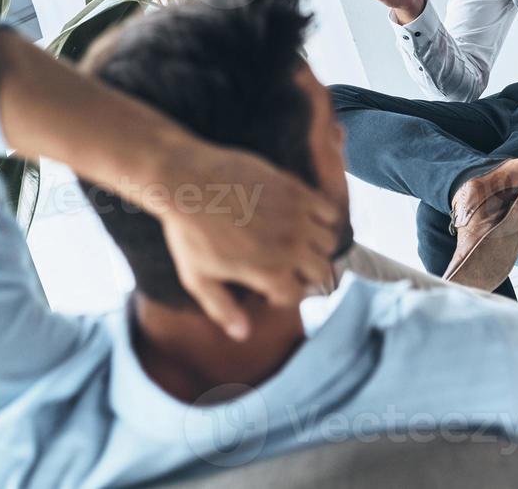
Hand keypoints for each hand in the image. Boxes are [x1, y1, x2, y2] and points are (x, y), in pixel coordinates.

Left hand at [153, 138, 347, 339]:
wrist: (187, 182)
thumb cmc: (188, 232)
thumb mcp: (197, 278)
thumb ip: (222, 309)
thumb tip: (243, 335)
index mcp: (267, 273)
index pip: (297, 295)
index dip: (284, 295)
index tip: (270, 287)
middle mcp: (289, 248)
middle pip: (322, 271)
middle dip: (308, 273)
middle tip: (292, 267)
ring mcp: (296, 218)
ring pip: (329, 242)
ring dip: (317, 246)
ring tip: (298, 242)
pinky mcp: (297, 192)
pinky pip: (329, 211)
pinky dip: (324, 218)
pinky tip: (305, 218)